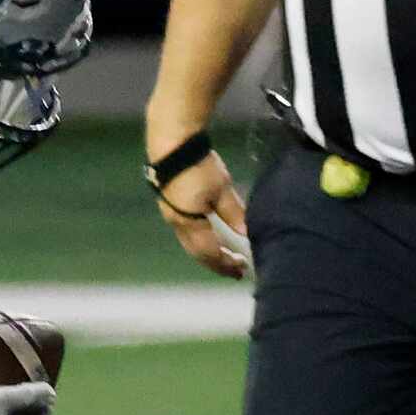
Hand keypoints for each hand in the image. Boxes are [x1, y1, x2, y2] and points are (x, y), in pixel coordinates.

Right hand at [154, 148, 250, 279]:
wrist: (171, 145)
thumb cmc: (198, 167)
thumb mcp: (221, 190)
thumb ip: (233, 213)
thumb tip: (246, 234)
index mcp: (189, 223)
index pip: (209, 252)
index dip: (224, 263)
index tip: (240, 270)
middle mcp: (177, 223)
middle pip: (197, 252)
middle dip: (216, 262)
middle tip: (234, 270)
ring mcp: (170, 214)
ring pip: (190, 243)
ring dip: (207, 252)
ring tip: (223, 255)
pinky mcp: (169, 204)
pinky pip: (185, 232)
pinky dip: (200, 240)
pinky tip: (209, 235)